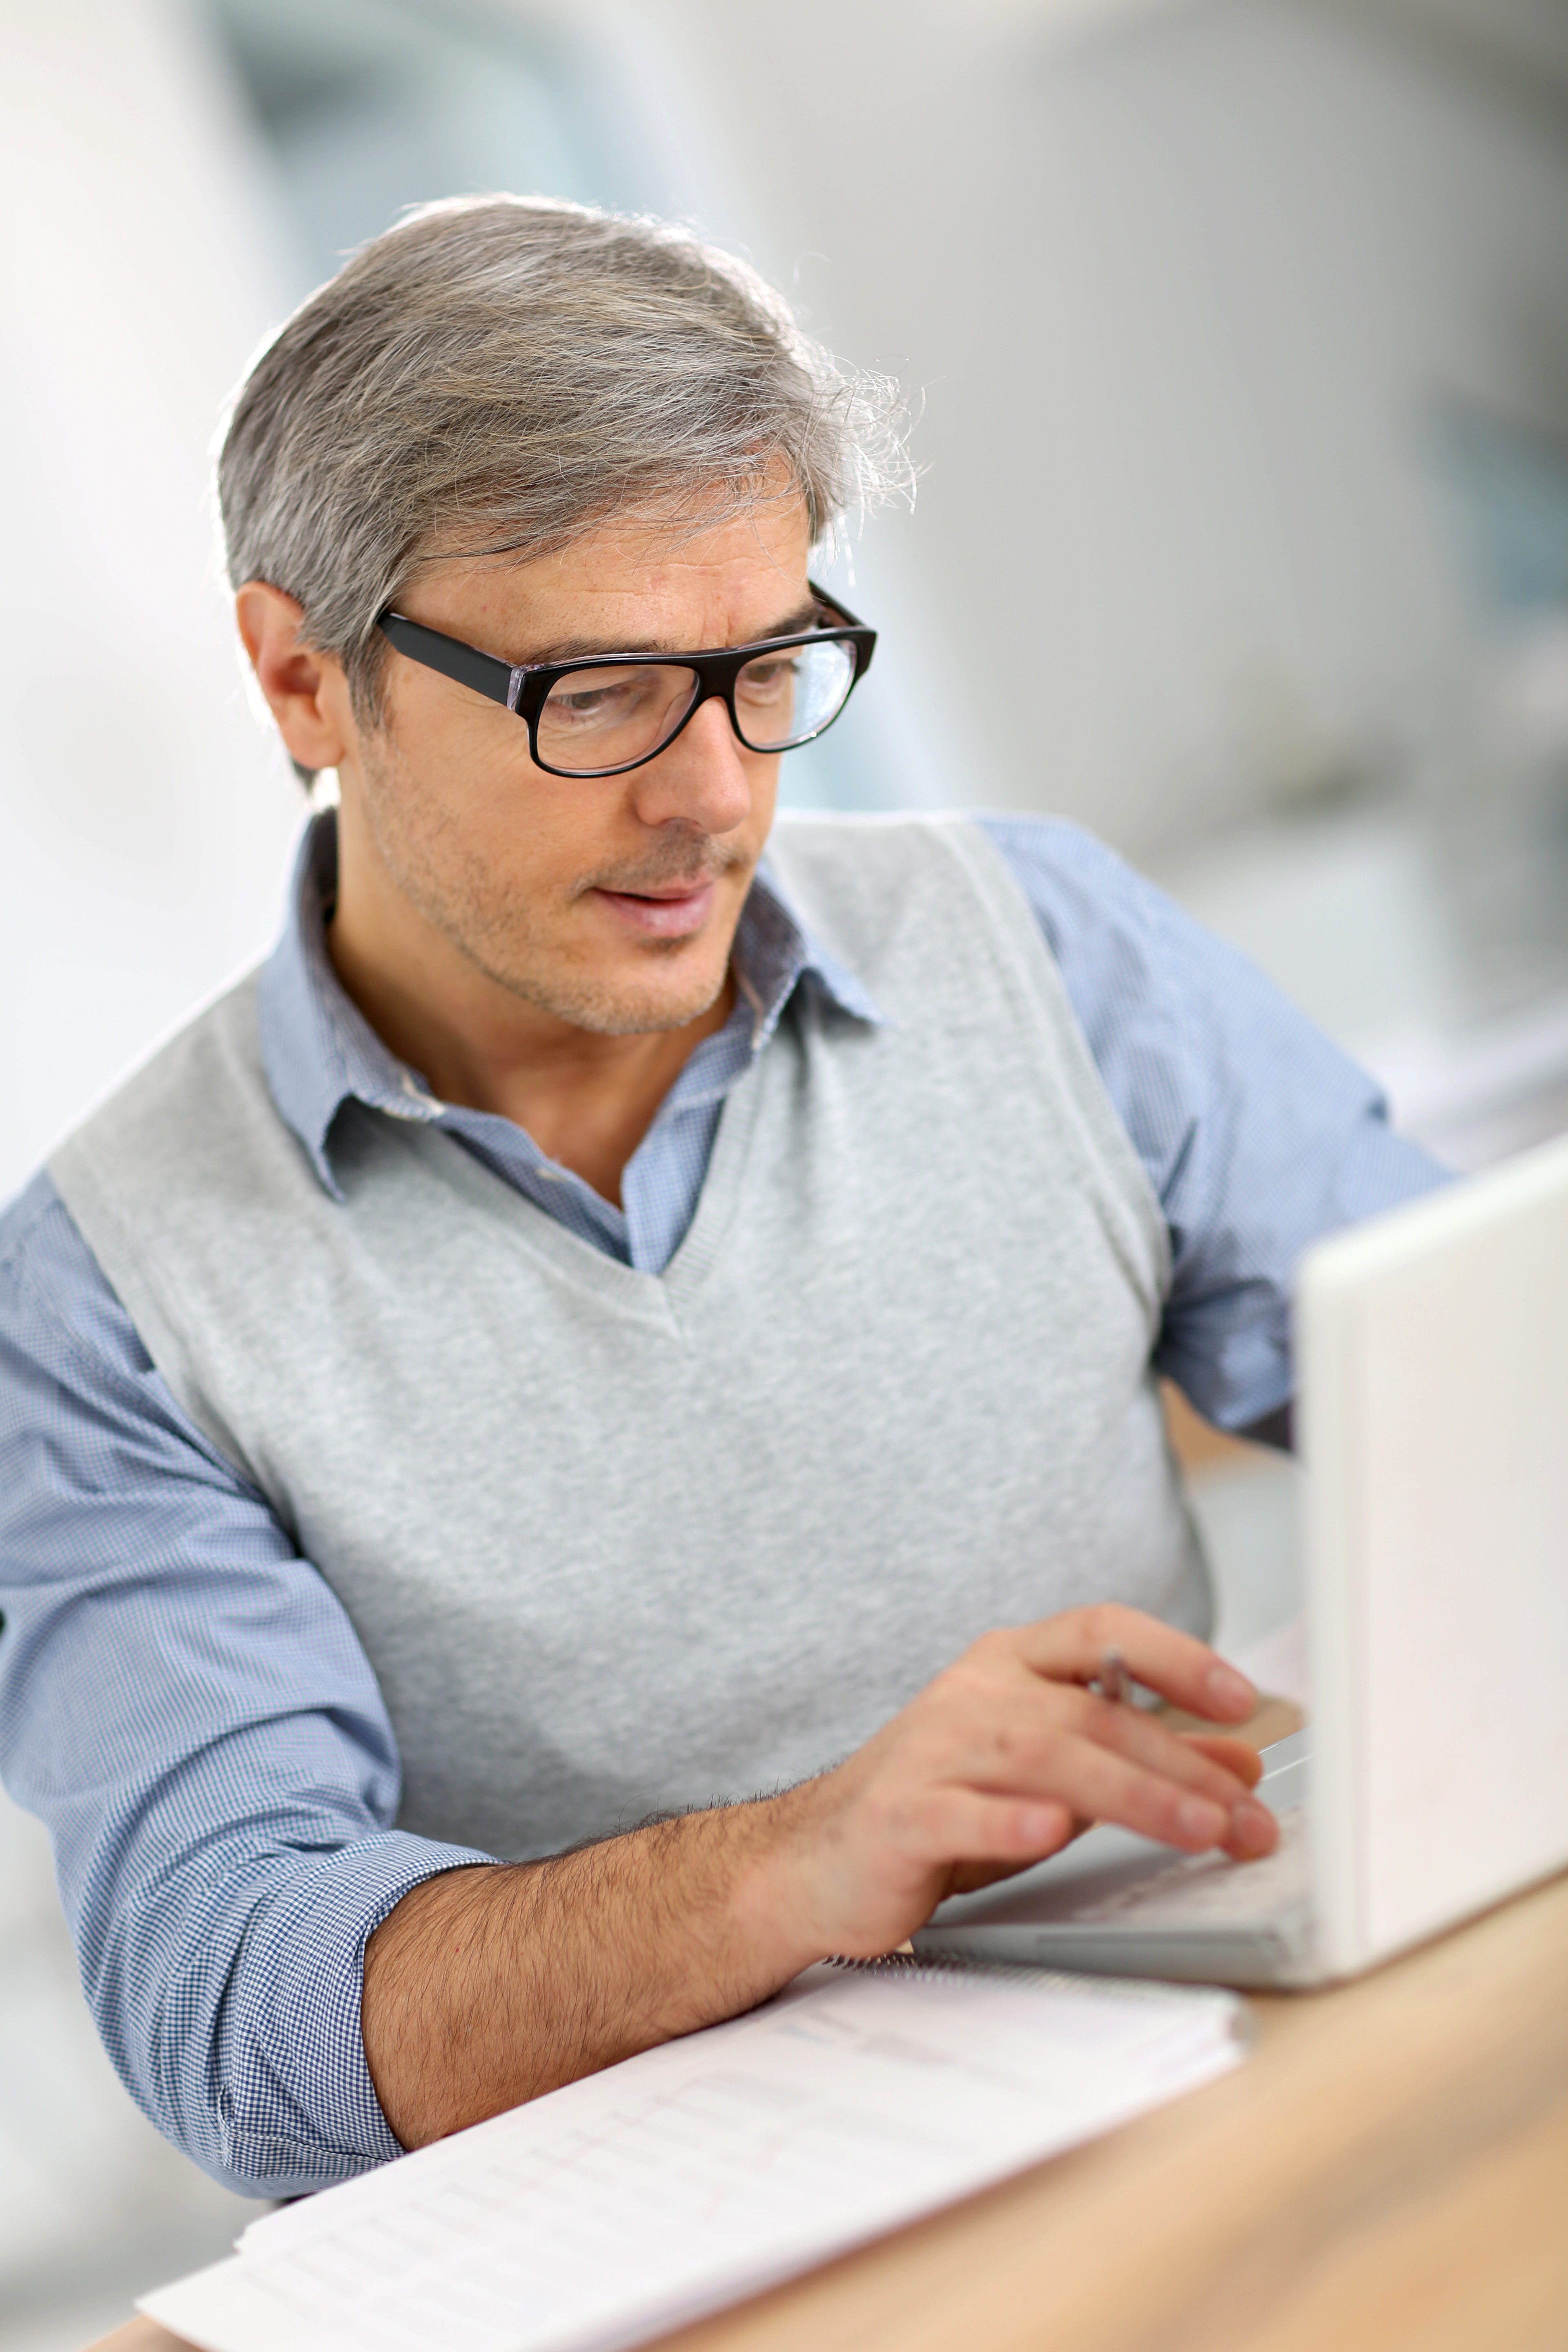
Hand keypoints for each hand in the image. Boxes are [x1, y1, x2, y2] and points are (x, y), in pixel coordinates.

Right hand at [762, 1604, 1276, 1961]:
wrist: (816, 1860)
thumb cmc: (942, 1806)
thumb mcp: (1051, 1774)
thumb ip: (1137, 1759)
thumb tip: (1238, 1763)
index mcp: (1007, 1664)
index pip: (1100, 1630)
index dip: (1176, 1656)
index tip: (1241, 1698)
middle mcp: (971, 1693)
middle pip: (1091, 1712)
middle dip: (1182, 1765)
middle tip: (1246, 1814)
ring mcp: (930, 1750)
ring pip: (1043, 1757)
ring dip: (1132, 1793)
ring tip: (1196, 1828)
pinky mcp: (899, 1816)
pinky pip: (959, 1812)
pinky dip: (1009, 1822)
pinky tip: (1048, 1832)